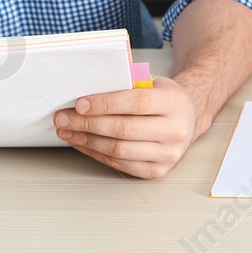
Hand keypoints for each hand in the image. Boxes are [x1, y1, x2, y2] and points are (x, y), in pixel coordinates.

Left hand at [53, 76, 198, 178]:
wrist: (188, 118)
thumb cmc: (164, 97)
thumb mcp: (151, 81)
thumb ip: (125, 84)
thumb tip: (86, 93)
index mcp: (175, 102)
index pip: (136, 103)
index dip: (105, 104)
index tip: (79, 103)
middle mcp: (175, 131)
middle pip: (124, 129)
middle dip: (88, 123)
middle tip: (64, 117)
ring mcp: (167, 154)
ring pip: (118, 150)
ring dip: (86, 140)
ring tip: (67, 130)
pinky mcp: (157, 171)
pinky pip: (119, 164)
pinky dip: (95, 153)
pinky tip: (81, 142)